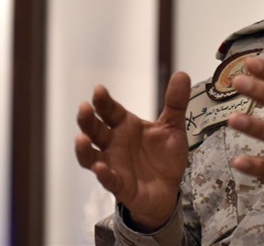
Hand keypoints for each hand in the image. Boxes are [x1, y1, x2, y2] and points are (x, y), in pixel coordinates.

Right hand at [75, 71, 190, 230]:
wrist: (170, 189)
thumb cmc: (164, 156)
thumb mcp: (173, 127)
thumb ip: (175, 103)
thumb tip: (182, 74)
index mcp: (124, 126)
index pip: (109, 110)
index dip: (103, 100)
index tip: (99, 90)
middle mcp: (113, 143)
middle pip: (94, 129)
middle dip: (87, 119)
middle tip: (84, 108)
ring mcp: (113, 164)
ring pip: (90, 156)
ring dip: (84, 148)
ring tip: (81, 138)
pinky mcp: (119, 185)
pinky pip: (108, 179)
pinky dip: (103, 174)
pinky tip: (101, 168)